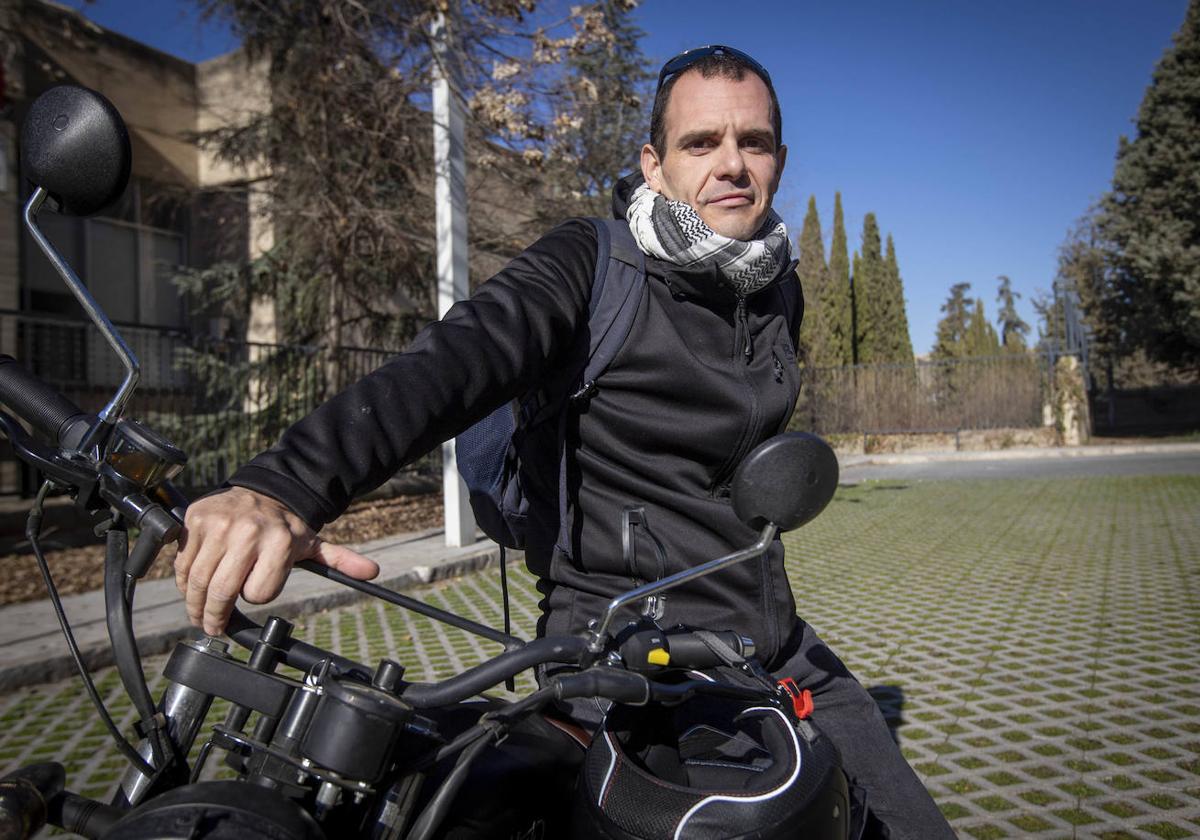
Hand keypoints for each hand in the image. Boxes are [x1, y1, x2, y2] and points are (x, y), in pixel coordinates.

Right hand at [174, 486, 379, 635]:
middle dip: (214, 617)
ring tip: (198, 615)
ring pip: (197, 580)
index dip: (256, 597)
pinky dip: (182, 580)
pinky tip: (191, 586)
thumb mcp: (314, 544)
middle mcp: (248, 533)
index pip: (258, 593)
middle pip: (222, 592)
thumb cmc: (286, 528)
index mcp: (280, 542)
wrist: (264, 491)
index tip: (253, 597)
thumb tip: (373, 572)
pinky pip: (181, 562)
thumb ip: (340, 561)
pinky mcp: (195, 520)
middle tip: (212, 627)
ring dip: (194, 605)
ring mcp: (219, 525)